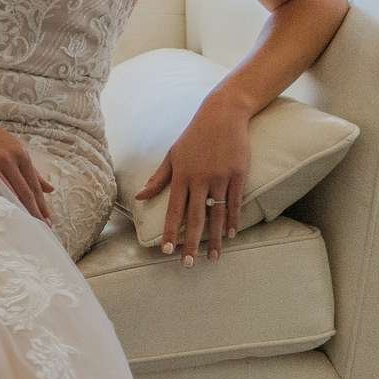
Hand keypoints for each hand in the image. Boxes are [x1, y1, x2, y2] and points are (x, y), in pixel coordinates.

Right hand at [0, 100, 52, 223]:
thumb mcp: (10, 148)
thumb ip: (30, 170)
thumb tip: (50, 189)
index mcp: (20, 154)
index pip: (34, 185)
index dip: (42, 205)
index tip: (48, 222)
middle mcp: (9, 157)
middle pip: (24, 191)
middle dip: (34, 212)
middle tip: (41, 230)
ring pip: (7, 191)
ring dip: (16, 211)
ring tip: (23, 228)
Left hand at [134, 97, 252, 263]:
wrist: (223, 114)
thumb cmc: (194, 136)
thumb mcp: (172, 154)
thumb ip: (158, 178)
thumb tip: (139, 196)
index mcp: (181, 176)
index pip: (173, 210)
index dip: (169, 231)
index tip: (165, 251)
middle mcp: (200, 179)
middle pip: (195, 217)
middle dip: (191, 242)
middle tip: (189, 263)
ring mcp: (221, 177)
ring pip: (217, 213)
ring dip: (215, 238)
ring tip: (213, 257)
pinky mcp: (238, 174)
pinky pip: (235, 202)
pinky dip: (233, 220)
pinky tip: (231, 235)